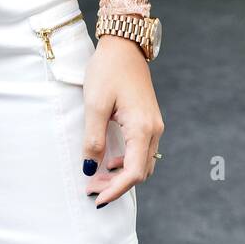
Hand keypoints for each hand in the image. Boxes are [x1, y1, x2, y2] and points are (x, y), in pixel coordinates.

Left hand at [81, 33, 162, 207]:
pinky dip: (126, 161)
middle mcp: (153, 130)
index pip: (132, 173)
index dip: (115, 190)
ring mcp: (153, 125)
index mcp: (141, 128)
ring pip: (142, 162)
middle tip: (91, 190)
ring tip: (97, 177)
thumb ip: (94, 139)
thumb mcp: (94, 104)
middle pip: (139, 172)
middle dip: (116, 185)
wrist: (124, 44)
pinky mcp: (148, 119)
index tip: (96, 199)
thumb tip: (91, 168)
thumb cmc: (107, 70)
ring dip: (121, 175)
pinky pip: (141, 150)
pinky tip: (109, 160)